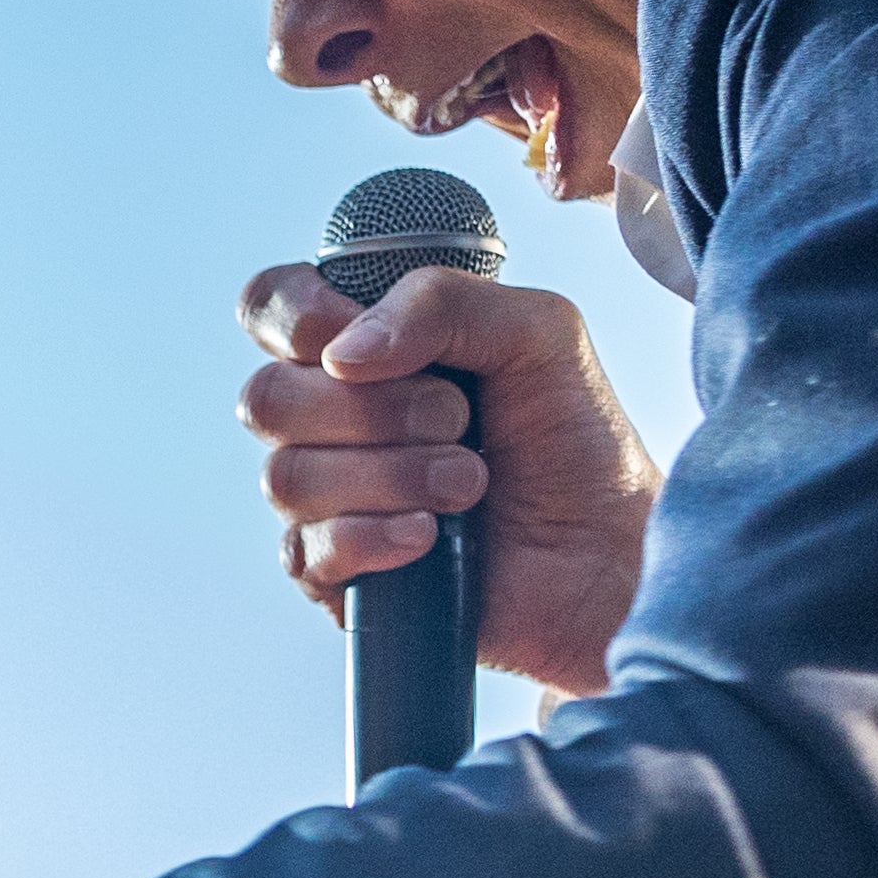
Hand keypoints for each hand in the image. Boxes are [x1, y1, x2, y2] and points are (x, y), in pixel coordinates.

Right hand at [236, 262, 659, 698]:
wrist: (610, 555)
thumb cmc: (576, 441)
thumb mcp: (537, 332)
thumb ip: (442, 301)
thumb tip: (342, 354)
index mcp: (365, 347)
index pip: (270, 306)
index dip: (295, 317)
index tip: (358, 344)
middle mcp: (330, 420)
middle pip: (266, 398)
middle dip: (372, 409)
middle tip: (459, 419)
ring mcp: (327, 501)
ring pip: (287, 477)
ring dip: (392, 474)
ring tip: (469, 484)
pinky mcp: (337, 577)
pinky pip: (309, 550)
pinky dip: (378, 537)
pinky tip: (434, 539)